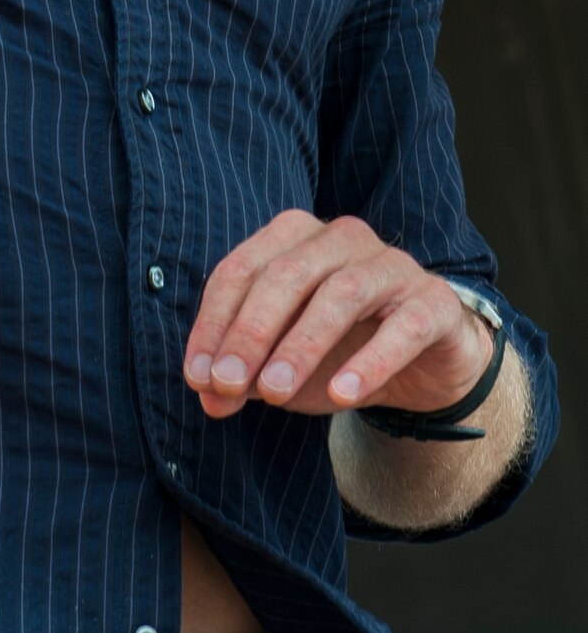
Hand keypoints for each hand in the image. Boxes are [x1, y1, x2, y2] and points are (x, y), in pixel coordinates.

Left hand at [182, 211, 494, 420]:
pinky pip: (403, 327)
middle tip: (226, 383)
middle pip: (286, 275)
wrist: (425, 366)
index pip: (241, 270)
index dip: (214, 322)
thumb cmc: (341, 351)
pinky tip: (342, 395)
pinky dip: (370, 361)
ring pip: (340, 293)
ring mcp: (392, 265)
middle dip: (250, 331)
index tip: (196, 376)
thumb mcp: (284, 366)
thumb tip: (208, 395)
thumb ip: (246, 375)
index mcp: (295, 238)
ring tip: (274, 392)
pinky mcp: (435, 302)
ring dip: (301, 345)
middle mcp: (341, 238)